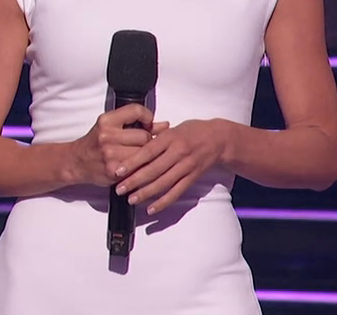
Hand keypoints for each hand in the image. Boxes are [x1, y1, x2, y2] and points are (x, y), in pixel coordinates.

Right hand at [68, 105, 169, 187]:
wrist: (76, 162)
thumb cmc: (95, 143)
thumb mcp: (110, 127)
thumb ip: (136, 124)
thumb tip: (164, 126)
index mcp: (106, 121)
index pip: (136, 111)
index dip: (148, 117)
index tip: (149, 124)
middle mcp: (107, 136)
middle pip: (144, 136)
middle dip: (148, 141)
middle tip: (143, 145)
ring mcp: (110, 154)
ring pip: (144, 153)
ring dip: (145, 156)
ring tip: (140, 157)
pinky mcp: (114, 171)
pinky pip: (138, 168)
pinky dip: (140, 168)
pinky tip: (136, 167)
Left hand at [113, 119, 228, 214]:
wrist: (218, 139)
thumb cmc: (191, 131)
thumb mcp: (171, 128)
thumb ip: (153, 138)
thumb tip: (132, 146)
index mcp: (170, 138)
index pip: (148, 151)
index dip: (132, 162)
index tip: (118, 171)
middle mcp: (178, 152)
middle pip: (154, 170)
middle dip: (134, 181)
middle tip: (119, 189)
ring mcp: (187, 166)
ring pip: (164, 183)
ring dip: (146, 193)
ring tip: (131, 200)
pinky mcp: (193, 178)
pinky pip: (176, 192)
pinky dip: (163, 202)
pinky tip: (151, 208)